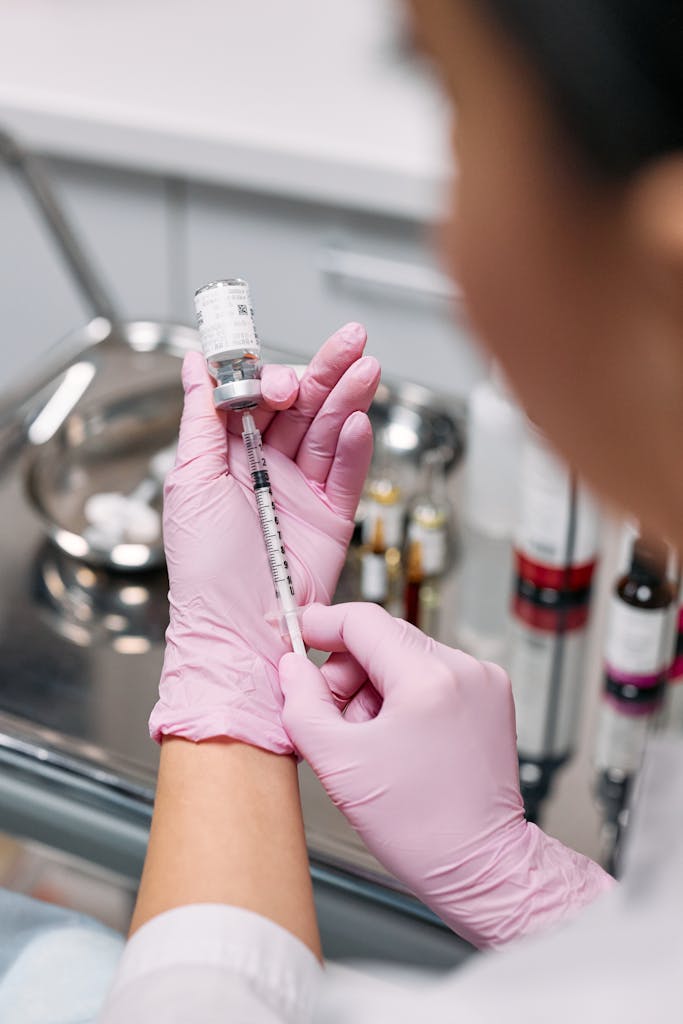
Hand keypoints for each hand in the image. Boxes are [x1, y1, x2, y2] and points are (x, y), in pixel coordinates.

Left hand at [149, 324, 379, 753]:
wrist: (239, 630)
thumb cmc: (205, 570)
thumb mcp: (189, 482)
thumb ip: (199, 419)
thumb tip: (194, 365)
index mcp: (229, 456)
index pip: (259, 398)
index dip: (272, 378)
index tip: (280, 376)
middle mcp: (268, 468)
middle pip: (303, 406)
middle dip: (327, 371)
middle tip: (353, 341)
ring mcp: (303, 491)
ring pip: (330, 430)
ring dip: (348, 397)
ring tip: (367, 369)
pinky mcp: (333, 516)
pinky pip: (348, 473)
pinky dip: (355, 446)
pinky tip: (358, 420)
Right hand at [280, 603, 614, 947]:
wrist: (480, 867)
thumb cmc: (420, 828)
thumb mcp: (339, 764)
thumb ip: (303, 705)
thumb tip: (292, 667)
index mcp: (429, 678)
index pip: (364, 620)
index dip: (322, 624)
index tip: (298, 635)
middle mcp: (465, 669)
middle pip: (384, 638)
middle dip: (346, 671)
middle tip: (329, 715)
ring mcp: (484, 683)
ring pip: (406, 657)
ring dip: (374, 687)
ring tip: (368, 739)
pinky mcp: (491, 699)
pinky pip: (431, 677)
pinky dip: (404, 697)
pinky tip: (396, 739)